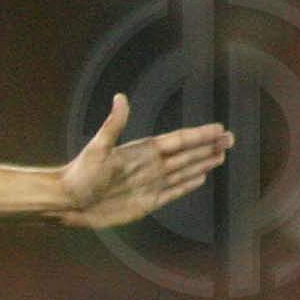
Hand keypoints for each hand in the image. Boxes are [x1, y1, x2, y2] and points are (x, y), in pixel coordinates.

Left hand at [56, 93, 234, 228]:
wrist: (69, 202)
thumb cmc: (80, 174)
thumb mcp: (98, 147)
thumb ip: (114, 124)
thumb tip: (120, 97)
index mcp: (142, 151)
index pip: (178, 141)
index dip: (199, 135)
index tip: (219, 128)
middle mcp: (150, 166)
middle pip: (187, 154)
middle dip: (209, 146)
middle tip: (231, 139)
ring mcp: (150, 184)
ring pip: (184, 171)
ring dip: (203, 163)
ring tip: (221, 155)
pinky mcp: (147, 202)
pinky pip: (173, 192)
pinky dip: (188, 185)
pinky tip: (201, 178)